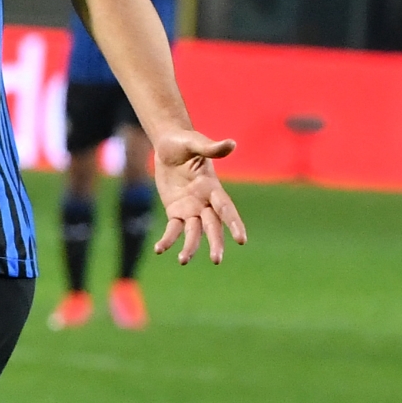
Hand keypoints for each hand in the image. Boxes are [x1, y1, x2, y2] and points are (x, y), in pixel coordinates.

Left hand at [143, 123, 244, 263]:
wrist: (169, 146)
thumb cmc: (185, 142)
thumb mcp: (195, 143)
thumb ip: (211, 148)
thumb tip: (231, 143)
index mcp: (212, 186)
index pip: (225, 208)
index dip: (233, 223)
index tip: (241, 240)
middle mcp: (205, 201)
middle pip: (213, 225)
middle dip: (215, 242)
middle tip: (217, 260)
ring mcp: (191, 207)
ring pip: (194, 232)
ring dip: (190, 247)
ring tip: (183, 261)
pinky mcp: (176, 210)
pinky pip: (173, 228)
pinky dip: (168, 239)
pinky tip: (160, 250)